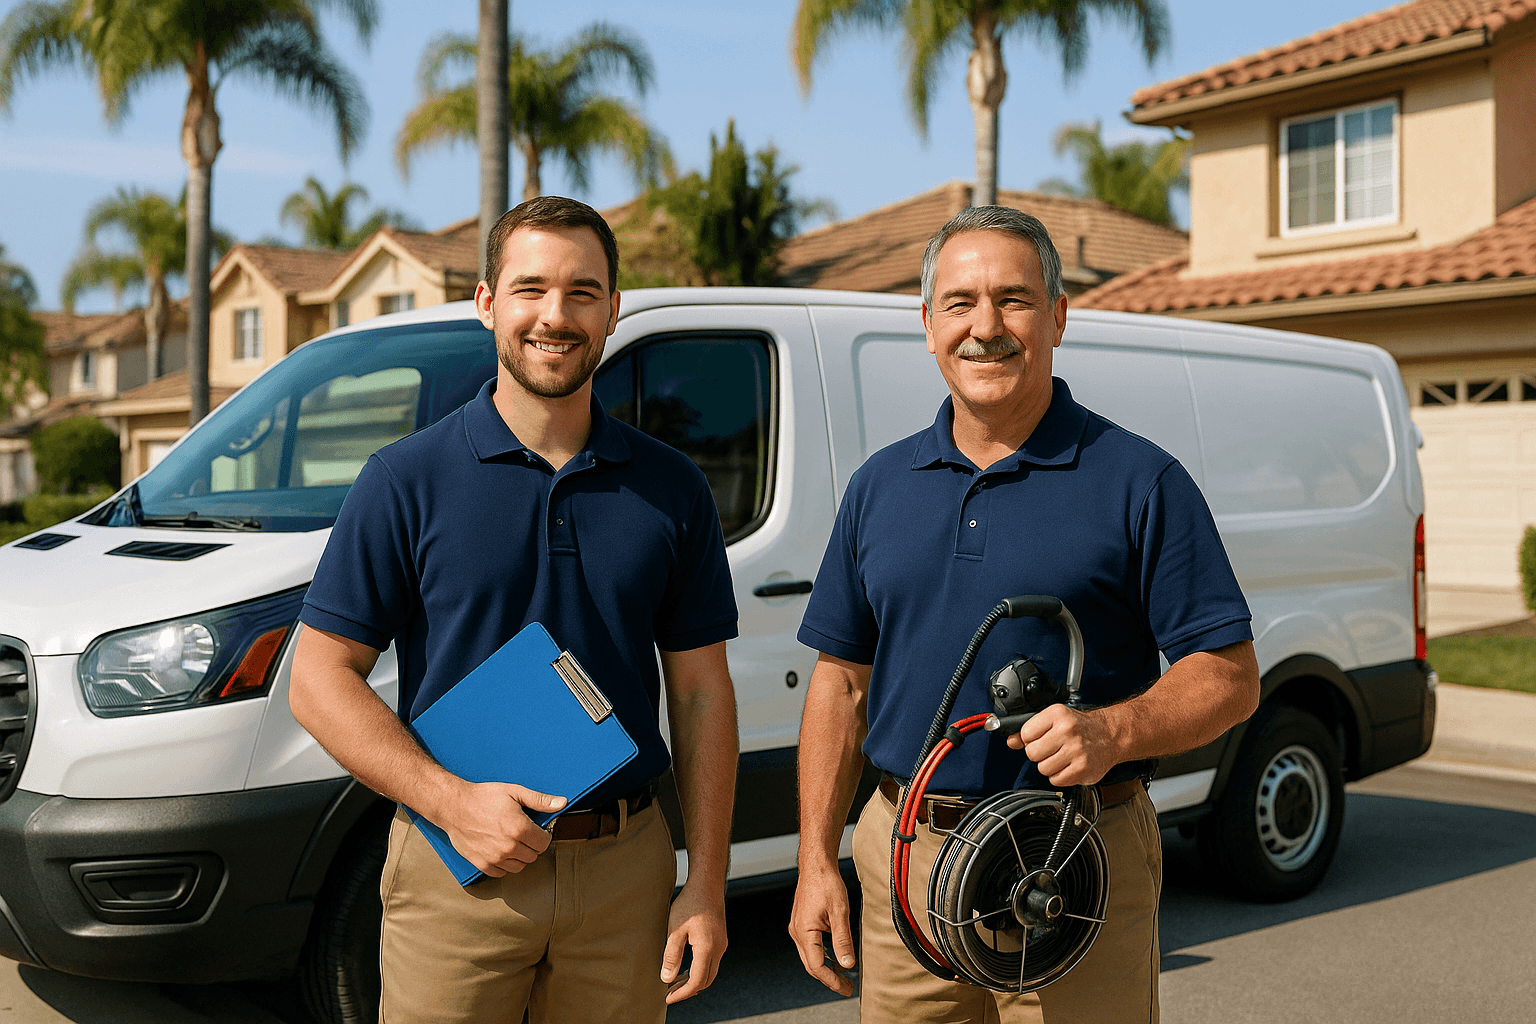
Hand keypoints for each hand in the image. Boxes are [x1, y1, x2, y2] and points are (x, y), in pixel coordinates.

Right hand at [438, 781, 564, 876]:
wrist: (454, 806)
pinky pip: (502, 873)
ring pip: (520, 866)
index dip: (542, 835)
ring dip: (519, 856)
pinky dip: (504, 864)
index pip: (544, 843)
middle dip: (531, 845)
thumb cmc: (483, 797)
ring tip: (511, 841)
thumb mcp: (514, 792)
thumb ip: (540, 800)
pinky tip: (500, 851)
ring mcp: (495, 857)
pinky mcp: (482, 864)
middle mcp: (509, 846)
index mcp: (519, 828)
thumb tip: (561, 803)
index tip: (535, 830)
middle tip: (521, 833)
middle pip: (533, 856)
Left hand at [661, 879, 726, 1002]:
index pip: (697, 981)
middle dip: (688, 990)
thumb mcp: (674, 929)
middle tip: (670, 993)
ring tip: (675, 983)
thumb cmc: (690, 904)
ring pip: (710, 972)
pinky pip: (711, 962)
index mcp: (707, 948)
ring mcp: (722, 944)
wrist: (707, 884)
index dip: (682, 993)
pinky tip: (686, 968)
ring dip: (694, 981)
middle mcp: (718, 949)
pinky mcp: (720, 939)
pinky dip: (699, 970)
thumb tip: (667, 978)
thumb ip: (671, 955)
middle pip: (706, 980)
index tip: (667, 998)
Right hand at [788, 861, 855, 995]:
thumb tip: (847, 964)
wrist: (816, 864)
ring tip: (844, 976)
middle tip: (847, 988)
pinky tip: (836, 958)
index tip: (846, 989)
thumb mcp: (840, 912)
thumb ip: (843, 940)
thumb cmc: (827, 883)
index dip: (831, 980)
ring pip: (810, 956)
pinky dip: (823, 956)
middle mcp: (797, 932)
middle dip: (829, 979)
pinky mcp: (802, 923)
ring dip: (826, 968)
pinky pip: (811, 946)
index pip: (817, 965)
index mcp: (804, 931)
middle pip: (811, 965)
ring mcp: (798, 928)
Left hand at [1007, 704, 1118, 786]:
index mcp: (1058, 714)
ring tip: (1062, 757)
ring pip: (1043, 768)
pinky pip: (1056, 780)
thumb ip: (1030, 730)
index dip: (1030, 739)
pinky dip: (1060, 776)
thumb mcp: (1055, 720)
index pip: (1026, 733)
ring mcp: (1076, 751)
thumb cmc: (1081, 727)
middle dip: (1039, 754)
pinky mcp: (1082, 769)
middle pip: (1032, 753)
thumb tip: (1011, 741)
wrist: (1110, 735)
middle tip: (1052, 749)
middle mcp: (1067, 731)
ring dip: (1050, 766)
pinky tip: (1069, 766)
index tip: (1040, 738)